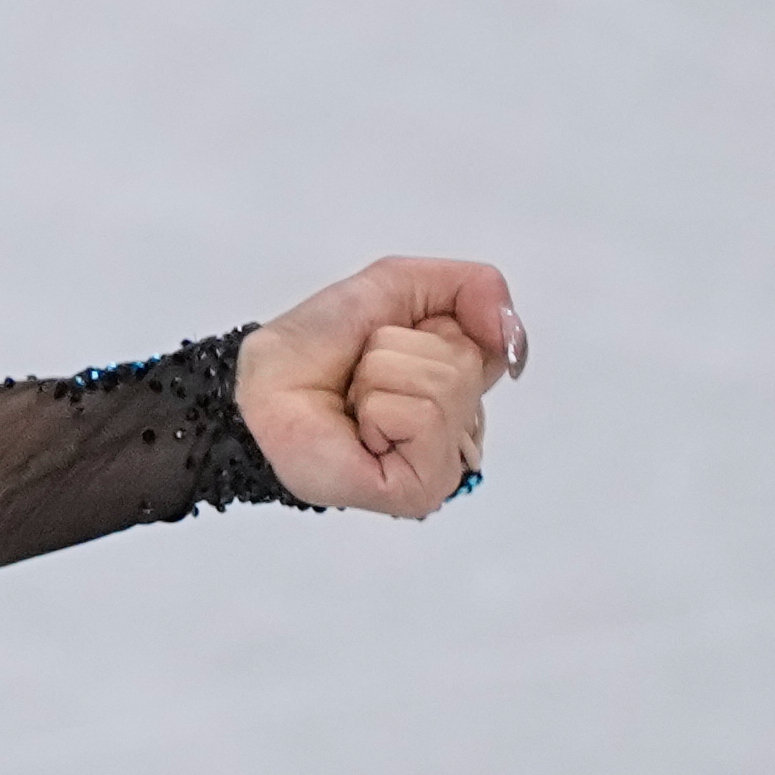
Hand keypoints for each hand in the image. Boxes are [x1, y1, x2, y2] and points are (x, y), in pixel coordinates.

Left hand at [236, 256, 524, 519]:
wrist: (262, 382)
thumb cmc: (320, 343)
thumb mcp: (399, 285)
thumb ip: (473, 288)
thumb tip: (513, 334)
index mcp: (461, 389)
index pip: (492, 342)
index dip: (434, 325)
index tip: (390, 338)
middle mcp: (460, 432)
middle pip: (467, 362)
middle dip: (398, 349)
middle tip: (362, 375)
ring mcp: (444, 466)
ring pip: (445, 385)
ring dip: (380, 375)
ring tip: (355, 400)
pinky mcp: (423, 489)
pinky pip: (424, 416)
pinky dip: (378, 405)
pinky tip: (358, 429)